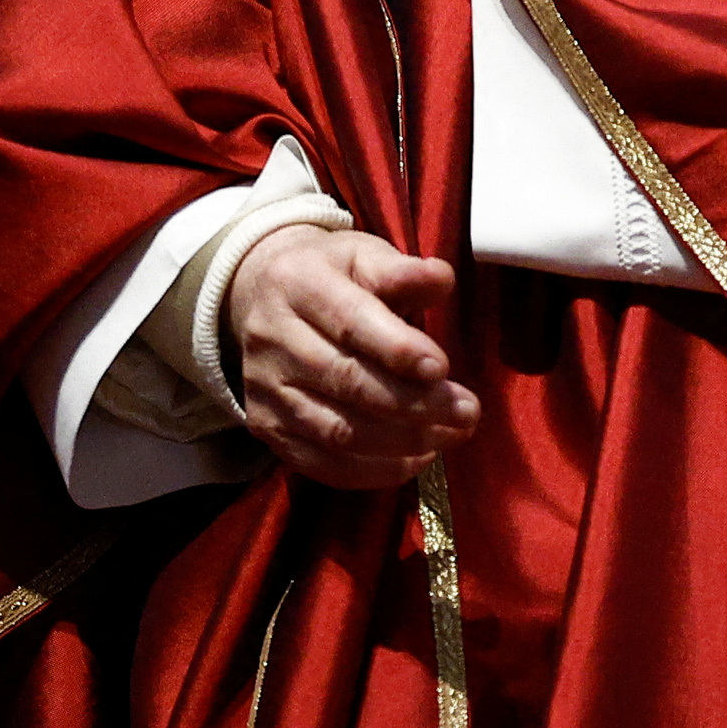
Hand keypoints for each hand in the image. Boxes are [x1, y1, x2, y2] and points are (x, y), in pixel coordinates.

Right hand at [226, 220, 476, 487]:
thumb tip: (442, 280)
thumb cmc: (331, 277)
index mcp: (299, 285)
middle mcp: (272, 339)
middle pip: (346, 381)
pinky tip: (415, 459)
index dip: (398, 349)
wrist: (260, 296)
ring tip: (450, 436)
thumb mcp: (364, 256)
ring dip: (402, 442)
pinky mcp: (266, 427)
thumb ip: (404, 272)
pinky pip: (322, 462)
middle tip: (467, 412)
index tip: (443, 367)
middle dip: (414, 404)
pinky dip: (374, 470)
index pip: (349, 321)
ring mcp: (264, 389)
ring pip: (336, 430)